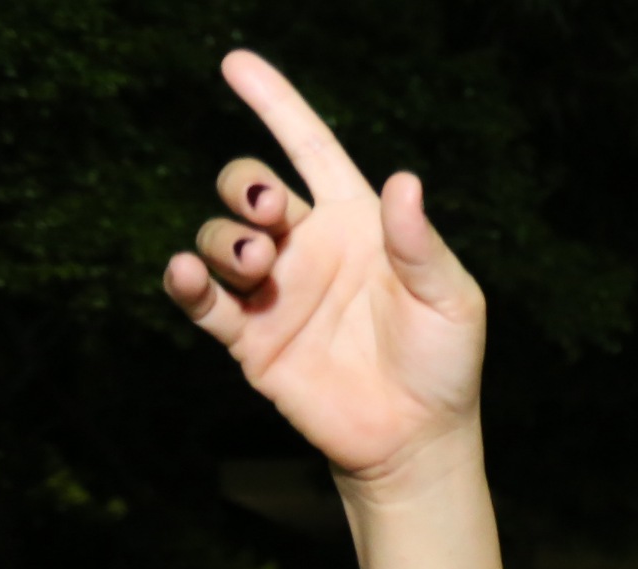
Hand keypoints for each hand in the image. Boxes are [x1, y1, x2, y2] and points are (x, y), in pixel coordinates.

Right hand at [161, 52, 485, 483]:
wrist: (416, 437)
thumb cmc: (443, 362)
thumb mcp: (450, 300)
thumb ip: (422, 246)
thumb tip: (406, 182)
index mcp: (356, 222)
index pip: (309, 148)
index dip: (275, 104)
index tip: (236, 63)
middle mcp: (307, 246)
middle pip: (249, 186)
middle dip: (244, 185)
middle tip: (268, 211)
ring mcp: (273, 289)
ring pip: (220, 235)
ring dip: (226, 236)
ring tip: (257, 262)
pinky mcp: (249, 337)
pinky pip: (202, 299)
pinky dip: (187, 280)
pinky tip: (190, 273)